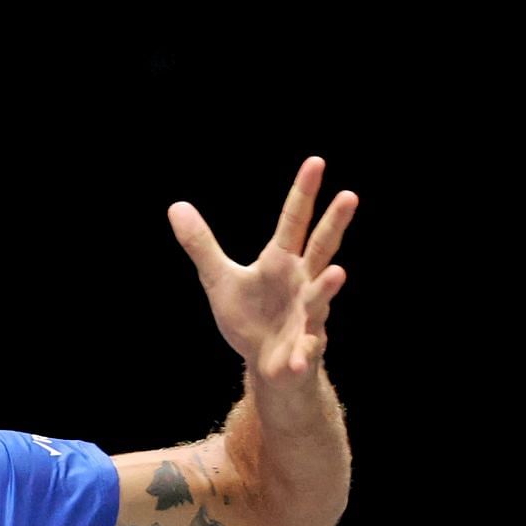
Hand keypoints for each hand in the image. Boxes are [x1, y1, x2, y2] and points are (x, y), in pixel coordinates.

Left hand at [168, 157, 358, 385]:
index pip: (294, 220)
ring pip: (320, 297)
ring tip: (337, 274)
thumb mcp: (218, 278)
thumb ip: (201, 245)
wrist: (265, 364)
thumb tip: (175, 206)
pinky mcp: (303, 348)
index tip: (316, 161)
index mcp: (281, 261)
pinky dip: (302, 352)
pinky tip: (297, 358)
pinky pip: (306, 349)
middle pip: (321, 248)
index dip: (303, 192)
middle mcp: (301, 282)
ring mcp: (307, 315)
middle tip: (350, 195)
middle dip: (334, 224)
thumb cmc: (250, 316)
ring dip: (327, 287)